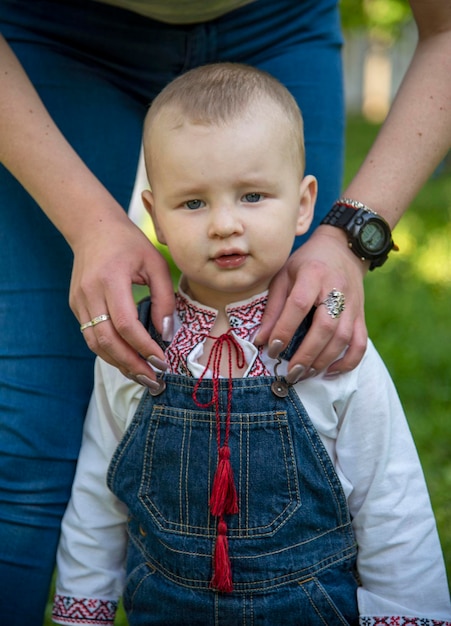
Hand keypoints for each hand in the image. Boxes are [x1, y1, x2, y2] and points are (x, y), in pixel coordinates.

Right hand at [69, 214, 174, 382]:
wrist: (93, 228)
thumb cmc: (129, 244)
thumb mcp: (156, 264)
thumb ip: (164, 299)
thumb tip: (167, 334)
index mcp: (110, 279)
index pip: (125, 324)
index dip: (143, 347)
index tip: (162, 361)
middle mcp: (89, 293)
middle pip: (106, 340)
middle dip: (131, 364)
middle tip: (153, 380)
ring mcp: (79, 301)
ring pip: (95, 344)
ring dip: (119, 364)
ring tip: (143, 377)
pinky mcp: (76, 306)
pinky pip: (92, 336)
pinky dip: (110, 352)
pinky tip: (128, 360)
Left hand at [256, 226, 367, 377]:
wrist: (342, 249)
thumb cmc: (306, 263)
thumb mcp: (284, 276)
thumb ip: (273, 307)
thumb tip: (261, 340)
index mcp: (313, 274)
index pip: (299, 305)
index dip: (284, 329)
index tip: (272, 349)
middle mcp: (336, 289)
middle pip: (325, 326)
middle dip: (307, 353)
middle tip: (291, 372)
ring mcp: (353, 304)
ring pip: (343, 337)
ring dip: (323, 360)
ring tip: (305, 374)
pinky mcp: (361, 315)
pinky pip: (360, 343)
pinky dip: (348, 361)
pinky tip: (331, 372)